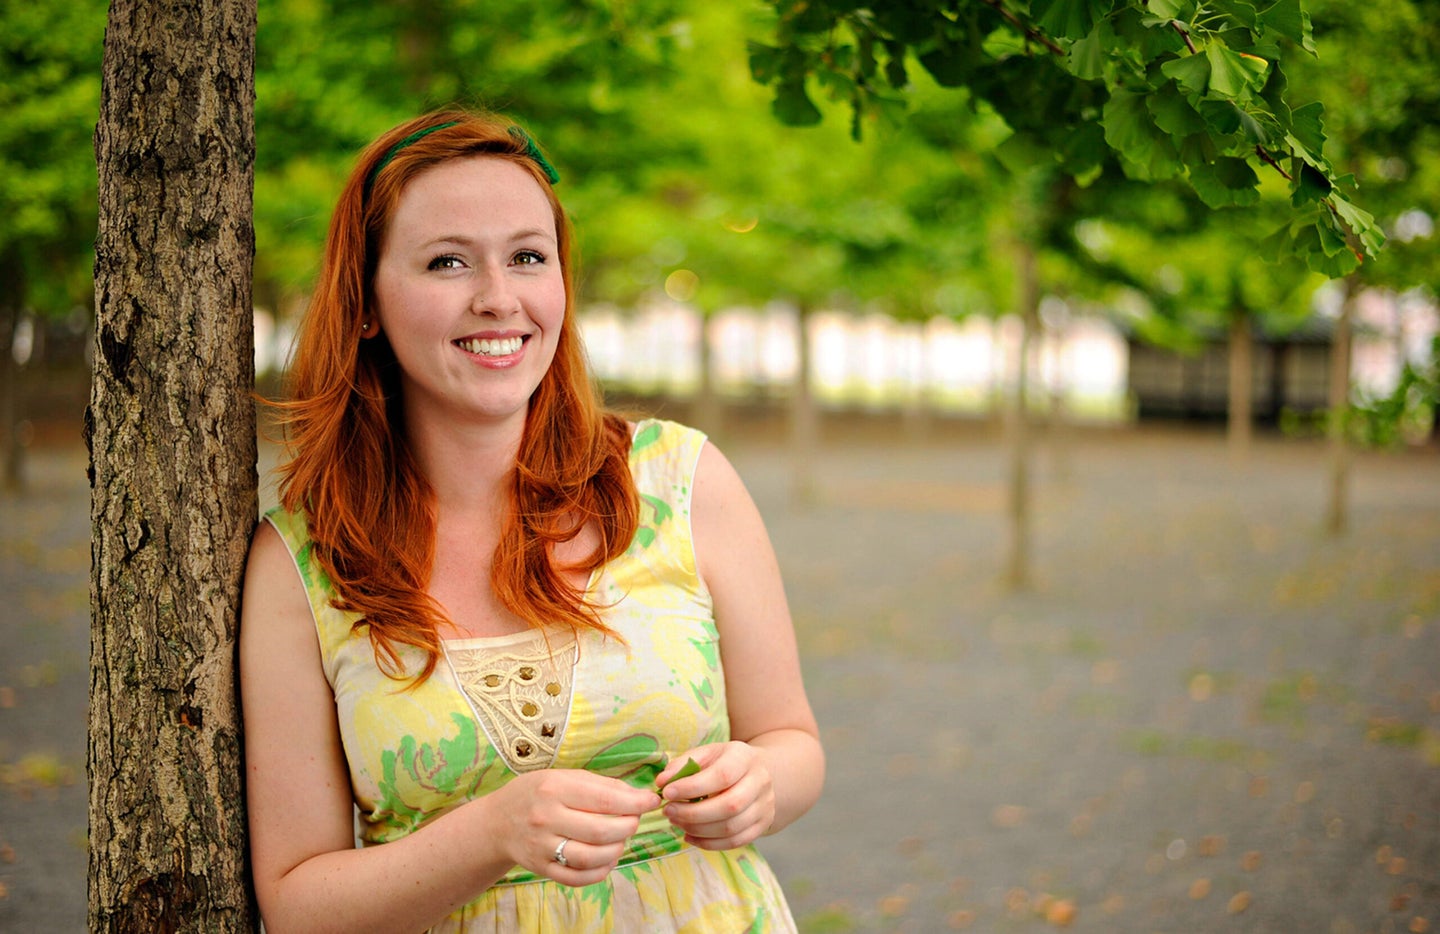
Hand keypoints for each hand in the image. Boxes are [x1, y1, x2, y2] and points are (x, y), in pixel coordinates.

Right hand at [493, 769, 660, 886]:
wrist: (498, 821)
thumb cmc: (538, 793)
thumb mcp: (564, 777)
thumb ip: (601, 785)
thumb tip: (638, 796)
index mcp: (554, 789)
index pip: (603, 799)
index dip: (634, 803)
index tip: (651, 802)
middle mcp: (546, 818)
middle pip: (600, 831)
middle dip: (628, 827)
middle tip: (635, 821)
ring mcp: (541, 847)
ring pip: (591, 857)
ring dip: (617, 850)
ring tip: (621, 839)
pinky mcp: (540, 868)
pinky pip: (577, 878)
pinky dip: (600, 872)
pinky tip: (608, 859)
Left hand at [656, 742, 773, 850]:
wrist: (759, 773)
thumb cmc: (725, 762)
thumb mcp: (707, 754)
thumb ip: (683, 765)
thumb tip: (662, 781)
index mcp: (745, 757)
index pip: (722, 775)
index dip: (693, 787)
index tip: (667, 793)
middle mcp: (760, 782)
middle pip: (729, 805)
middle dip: (693, 813)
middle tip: (669, 812)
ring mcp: (764, 806)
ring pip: (731, 827)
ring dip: (698, 830)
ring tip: (677, 823)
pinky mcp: (762, 825)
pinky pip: (735, 841)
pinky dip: (708, 843)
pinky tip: (690, 836)